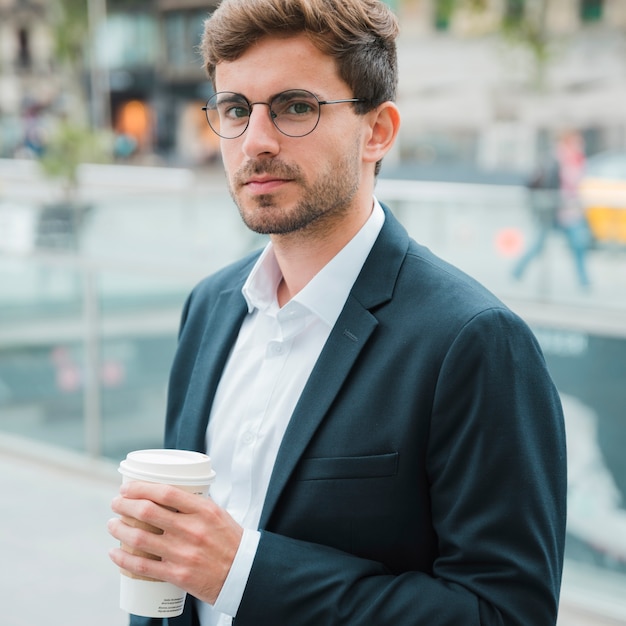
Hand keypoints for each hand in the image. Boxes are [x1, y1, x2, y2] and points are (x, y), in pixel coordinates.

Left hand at [108, 481, 242, 604]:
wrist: (243, 574)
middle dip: (124, 505)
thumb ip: (194, 505)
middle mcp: (192, 529)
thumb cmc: (229, 541)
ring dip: (119, 529)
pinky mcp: (177, 575)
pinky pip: (143, 566)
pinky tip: (114, 552)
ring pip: (140, 538)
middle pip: (147, 512)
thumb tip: (166, 496)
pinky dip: (123, 559)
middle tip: (116, 503)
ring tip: (112, 524)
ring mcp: (183, 553)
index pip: (166, 492)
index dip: (141, 488)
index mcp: (204, 510)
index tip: (127, 487)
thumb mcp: (217, 514)